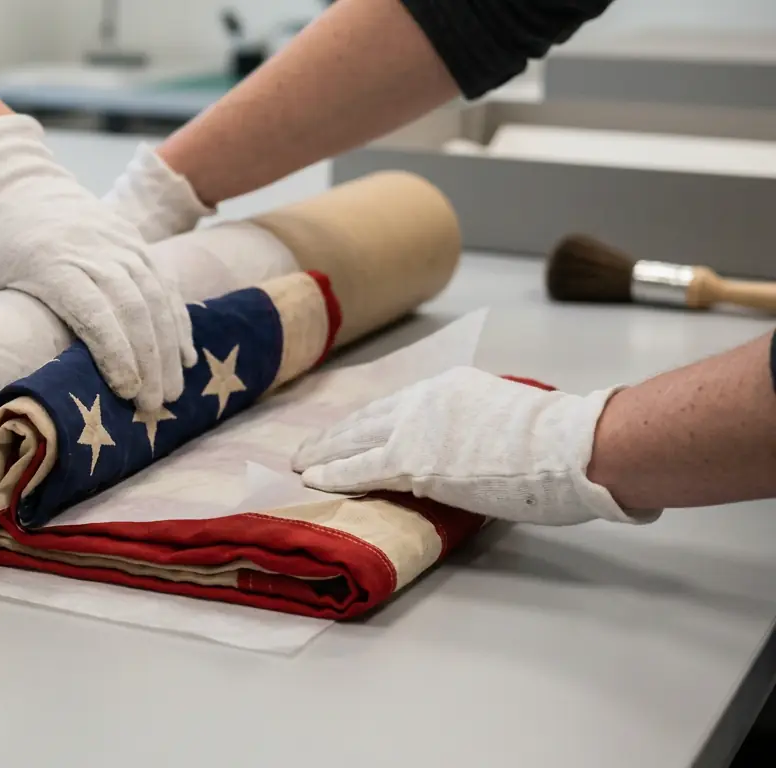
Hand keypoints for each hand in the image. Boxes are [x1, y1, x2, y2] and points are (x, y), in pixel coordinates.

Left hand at [0, 114, 194, 412]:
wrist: (5, 172)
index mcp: (48, 261)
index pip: (93, 312)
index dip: (115, 353)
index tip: (127, 392)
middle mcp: (90, 248)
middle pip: (132, 309)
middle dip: (149, 362)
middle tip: (156, 408)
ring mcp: (115, 240)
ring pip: (154, 296)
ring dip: (168, 347)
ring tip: (173, 391)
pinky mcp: (130, 236)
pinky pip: (162, 281)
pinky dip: (177, 319)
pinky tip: (186, 354)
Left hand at [292, 367, 660, 525]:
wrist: (572, 445)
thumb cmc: (562, 440)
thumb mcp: (510, 419)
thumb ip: (482, 430)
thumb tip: (479, 451)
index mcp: (451, 389)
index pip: (396, 406)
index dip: (367, 421)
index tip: (348, 430)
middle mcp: (425, 402)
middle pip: (366, 419)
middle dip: (335, 435)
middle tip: (308, 448)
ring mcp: (415, 430)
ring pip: (354, 440)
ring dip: (324, 453)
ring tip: (300, 464)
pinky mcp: (412, 462)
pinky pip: (360, 467)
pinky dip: (334, 473)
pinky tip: (313, 479)